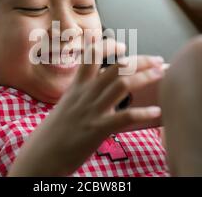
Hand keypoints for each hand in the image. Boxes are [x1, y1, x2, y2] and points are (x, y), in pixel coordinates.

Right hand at [9, 39, 164, 176]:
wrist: (40, 156)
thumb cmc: (53, 135)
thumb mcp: (65, 107)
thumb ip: (81, 97)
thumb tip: (96, 93)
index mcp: (76, 87)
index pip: (91, 56)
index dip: (107, 45)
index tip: (122, 45)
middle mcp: (85, 94)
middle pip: (116, 67)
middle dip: (140, 60)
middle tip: (157, 59)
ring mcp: (92, 110)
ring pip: (122, 84)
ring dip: (145, 76)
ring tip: (161, 73)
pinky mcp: (98, 129)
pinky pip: (125, 117)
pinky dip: (143, 113)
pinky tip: (156, 111)